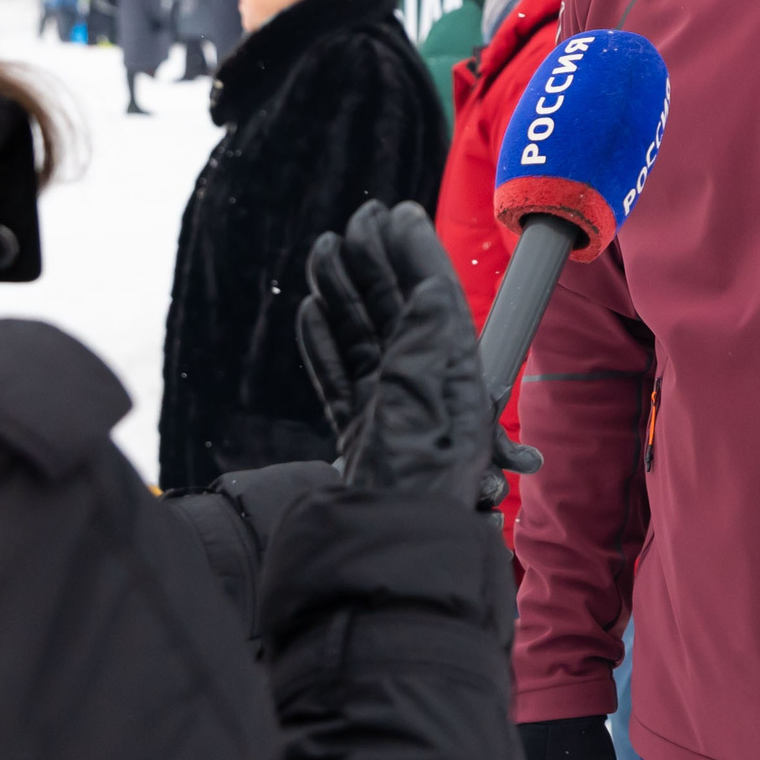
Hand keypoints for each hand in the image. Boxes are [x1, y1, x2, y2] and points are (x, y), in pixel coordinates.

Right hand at [297, 201, 538, 502]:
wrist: (385, 547)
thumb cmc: (414, 483)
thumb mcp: (423, 405)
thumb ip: (425, 344)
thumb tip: (434, 287)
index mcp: (450, 376)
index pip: (433, 299)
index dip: (418, 254)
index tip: (401, 212)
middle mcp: (422, 388)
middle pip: (396, 311)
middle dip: (378, 261)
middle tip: (361, 217)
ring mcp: (387, 409)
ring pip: (361, 337)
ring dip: (343, 291)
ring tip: (326, 248)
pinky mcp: (359, 432)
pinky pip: (338, 376)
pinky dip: (322, 342)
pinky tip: (309, 311)